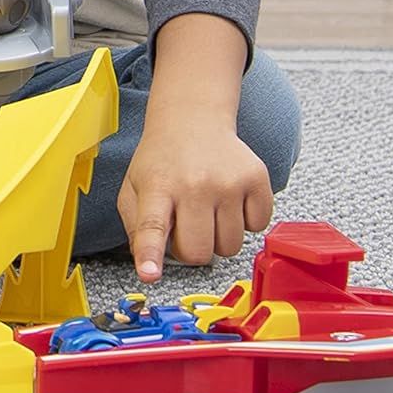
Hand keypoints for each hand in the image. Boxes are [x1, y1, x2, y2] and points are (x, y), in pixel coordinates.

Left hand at [118, 114, 273, 283]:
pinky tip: (229, 197)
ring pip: (230, 247)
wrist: (193, 119)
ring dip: (218, 236)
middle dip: (192, 248)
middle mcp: (194, 183)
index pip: (152, 225)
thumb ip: (136, 228)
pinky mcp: (257, 179)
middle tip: (186, 222)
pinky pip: (257, 228)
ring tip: (207, 206)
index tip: (149, 274)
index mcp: (157, 185)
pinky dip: (245, 220)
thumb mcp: (134, 187)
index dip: (151, 253)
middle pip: (199, 253)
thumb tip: (148, 266)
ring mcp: (229, 182)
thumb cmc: (164, 159)